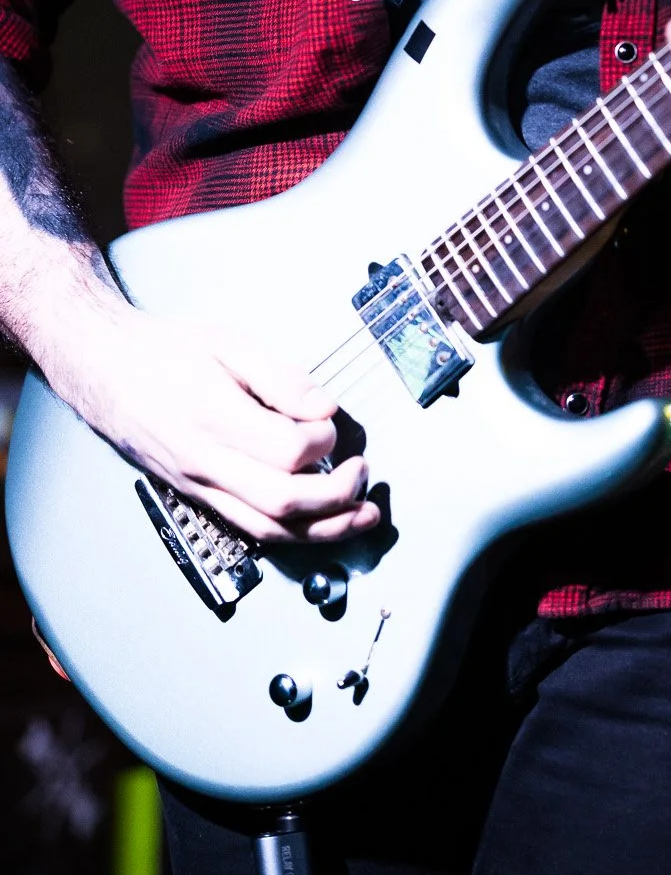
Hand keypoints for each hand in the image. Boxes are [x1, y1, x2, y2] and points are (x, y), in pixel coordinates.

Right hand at [69, 306, 379, 544]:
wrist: (104, 369)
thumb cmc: (165, 351)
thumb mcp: (226, 341)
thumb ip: (280, 376)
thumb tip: (324, 408)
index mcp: (213, 416)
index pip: (286, 450)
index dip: (324, 440)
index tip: (332, 421)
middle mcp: (204, 462)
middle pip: (281, 502)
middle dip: (337, 496)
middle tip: (362, 471)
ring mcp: (198, 486)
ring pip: (267, 530)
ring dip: (324, 530)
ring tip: (362, 516)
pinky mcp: (197, 497)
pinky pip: (249, 529)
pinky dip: (292, 532)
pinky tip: (320, 523)